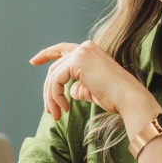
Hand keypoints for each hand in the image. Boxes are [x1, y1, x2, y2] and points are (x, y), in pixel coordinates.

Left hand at [30, 41, 152, 121]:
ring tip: (57, 115)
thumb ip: (80, 86)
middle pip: (55, 67)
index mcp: (90, 51)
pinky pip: (56, 80)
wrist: (128, 98)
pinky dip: (56, 96)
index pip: (62, 49)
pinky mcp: (78, 61)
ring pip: (53, 76)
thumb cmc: (115, 97)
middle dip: (48, 90)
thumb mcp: (93, 90)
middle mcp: (85, 47)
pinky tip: (64, 108)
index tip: (33, 61)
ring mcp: (81, 52)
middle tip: (49, 110)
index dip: (46, 54)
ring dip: (52, 98)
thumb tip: (69, 90)